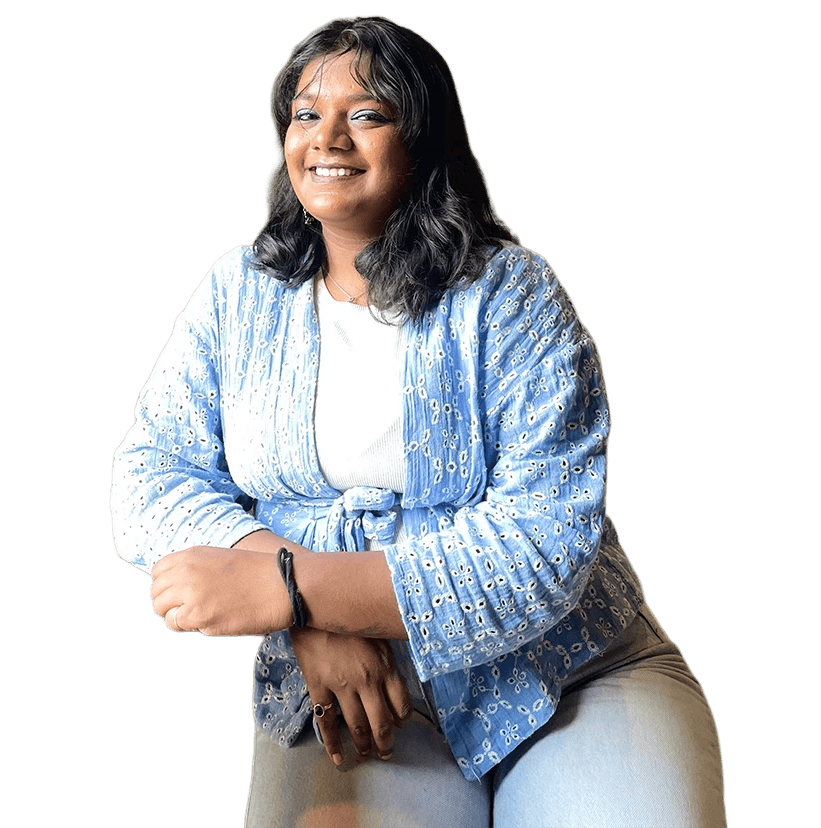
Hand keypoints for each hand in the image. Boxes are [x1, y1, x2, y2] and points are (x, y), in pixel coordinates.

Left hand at [150, 546, 291, 635]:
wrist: (283, 585)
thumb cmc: (261, 574)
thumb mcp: (224, 558)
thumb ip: (198, 567)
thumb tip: (180, 584)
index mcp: (193, 555)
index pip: (158, 571)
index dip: (166, 584)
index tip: (179, 592)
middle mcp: (187, 571)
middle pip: (156, 591)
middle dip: (168, 602)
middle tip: (188, 608)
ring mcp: (191, 594)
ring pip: (161, 609)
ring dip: (175, 615)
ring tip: (198, 615)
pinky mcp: (200, 616)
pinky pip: (176, 624)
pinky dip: (187, 626)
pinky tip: (208, 621)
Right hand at [290, 627, 411, 765]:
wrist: (313, 608)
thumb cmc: (349, 619)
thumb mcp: (377, 633)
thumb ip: (387, 658)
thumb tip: (395, 680)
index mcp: (384, 666)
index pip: (401, 704)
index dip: (402, 719)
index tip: (400, 725)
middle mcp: (367, 681)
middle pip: (381, 722)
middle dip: (385, 743)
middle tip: (386, 753)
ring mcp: (342, 686)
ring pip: (357, 727)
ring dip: (364, 746)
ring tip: (366, 756)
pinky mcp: (319, 688)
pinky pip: (326, 722)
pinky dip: (332, 744)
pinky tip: (338, 758)